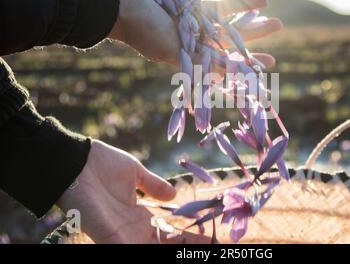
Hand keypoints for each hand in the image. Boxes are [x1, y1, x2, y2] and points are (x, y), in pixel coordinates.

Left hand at [57, 140, 208, 243]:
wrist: (76, 161)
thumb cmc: (102, 164)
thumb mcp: (135, 174)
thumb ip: (154, 186)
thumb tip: (175, 196)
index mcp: (139, 214)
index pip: (167, 231)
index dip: (187, 235)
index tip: (207, 236)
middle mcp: (131, 229)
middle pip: (162, 244)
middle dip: (185, 246)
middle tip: (209, 244)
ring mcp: (120, 234)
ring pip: (149, 249)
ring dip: (172, 249)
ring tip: (198, 248)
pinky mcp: (107, 235)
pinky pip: (127, 249)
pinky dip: (143, 250)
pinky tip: (170, 251)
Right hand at [104, 0, 281, 67]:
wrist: (111, 2)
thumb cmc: (142, 29)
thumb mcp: (177, 49)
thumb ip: (204, 58)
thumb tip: (235, 72)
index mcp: (189, 50)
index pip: (226, 58)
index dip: (248, 61)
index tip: (271, 62)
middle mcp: (188, 31)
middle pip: (228, 31)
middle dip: (253, 30)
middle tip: (278, 26)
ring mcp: (180, 10)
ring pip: (218, 6)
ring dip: (241, 3)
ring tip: (265, 1)